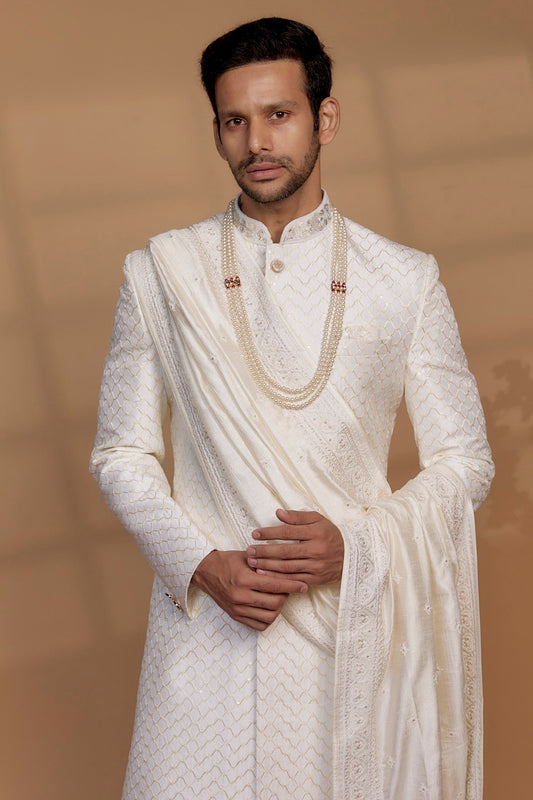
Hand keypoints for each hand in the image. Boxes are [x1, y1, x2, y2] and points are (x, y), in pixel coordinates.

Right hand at [191, 549, 307, 630]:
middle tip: (288, 587)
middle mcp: (240, 596)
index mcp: (244, 579)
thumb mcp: (246, 556)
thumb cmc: (227, 561)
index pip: (275, 585)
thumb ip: (266, 562)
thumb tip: (289, 566)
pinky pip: (259, 625)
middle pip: (275, 603)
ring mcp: (237, 609)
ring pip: (269, 616)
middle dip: (286, 596)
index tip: (303, 585)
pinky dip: (268, 618)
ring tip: (278, 597)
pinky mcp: (235, 616)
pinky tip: (269, 607)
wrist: (205, 571)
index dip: (292, 586)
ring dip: (278, 608)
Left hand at [246, 509, 343, 585]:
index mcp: (316, 532)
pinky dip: (278, 578)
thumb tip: (278, 513)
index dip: (269, 533)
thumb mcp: (318, 520)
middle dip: (264, 551)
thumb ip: (297, 516)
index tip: (255, 534)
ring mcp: (316, 566)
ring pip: (287, 567)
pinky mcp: (316, 579)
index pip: (288, 532)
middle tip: (249, 550)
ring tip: (253, 562)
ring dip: (267, 565)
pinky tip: (265, 575)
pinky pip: (293, 579)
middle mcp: (317, 550)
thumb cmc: (330, 534)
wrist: (351, 556)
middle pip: (285, 552)